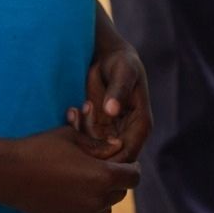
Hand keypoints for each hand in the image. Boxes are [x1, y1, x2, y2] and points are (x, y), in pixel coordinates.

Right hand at [0, 127, 138, 212]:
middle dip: (116, 180)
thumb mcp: (73, 137)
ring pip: (106, 207)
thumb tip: (118, 146)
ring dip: (103, 195)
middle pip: (121, 193)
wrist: (9, 173)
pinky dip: (85, 206)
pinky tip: (69, 192)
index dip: (132, 167)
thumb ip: (100, 144)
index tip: (123, 160)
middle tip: (103, 167)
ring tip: (87, 180)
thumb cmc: (41, 148)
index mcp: (102, 176)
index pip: (134, 176)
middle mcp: (96, 200)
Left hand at [72, 30, 150, 158]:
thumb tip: (112, 110)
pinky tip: (72, 110)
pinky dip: (77, 129)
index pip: (130, 153)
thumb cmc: (121, 61)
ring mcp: (112, 131)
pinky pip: (86, 138)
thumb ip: (118, 90)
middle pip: (111, 157)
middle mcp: (128, 132)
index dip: (111, 158)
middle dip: (92, 145)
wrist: (108, 55)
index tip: (91, 147)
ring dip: (83, 134)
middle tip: (80, 120)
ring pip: (96, 149)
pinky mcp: (98, 127)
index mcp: (141, 123)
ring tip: (78, 108)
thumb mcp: (123, 71)